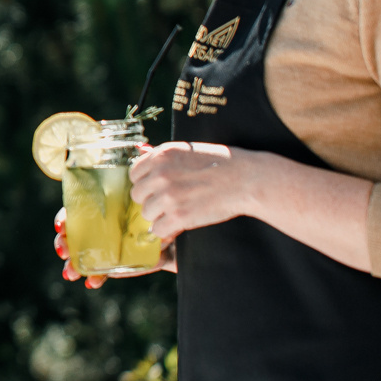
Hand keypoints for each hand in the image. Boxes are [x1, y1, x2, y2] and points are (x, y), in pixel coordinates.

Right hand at [53, 206, 174, 285]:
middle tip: (63, 251)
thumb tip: (150, 222)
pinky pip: (108, 271)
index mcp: (112, 207)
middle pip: (78, 234)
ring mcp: (116, 247)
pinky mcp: (126, 264)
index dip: (66, 218)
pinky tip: (92, 283)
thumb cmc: (174, 217)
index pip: (80, 210)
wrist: (192, 241)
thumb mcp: (160, 208)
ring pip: (88, 255)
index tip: (61, 226)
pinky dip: (97, 277)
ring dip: (75, 265)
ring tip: (70, 274)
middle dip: (65, 244)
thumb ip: (152, 213)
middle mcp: (111, 227)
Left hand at [132, 141, 258, 241]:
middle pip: (137, 195)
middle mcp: (161, 174)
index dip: (146, 183)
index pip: (134, 174)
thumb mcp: (188, 150)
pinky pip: (158, 230)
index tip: (158, 188)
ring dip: (160, 216)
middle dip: (151, 200)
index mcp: (161, 155)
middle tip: (170, 202)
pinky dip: (168, 230)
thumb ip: (163, 156)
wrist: (247, 179)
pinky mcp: (179, 216)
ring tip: (178, 211)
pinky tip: (180, 224)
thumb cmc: (222, 163)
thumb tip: (140, 150)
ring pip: (146, 214)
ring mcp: (169, 195)